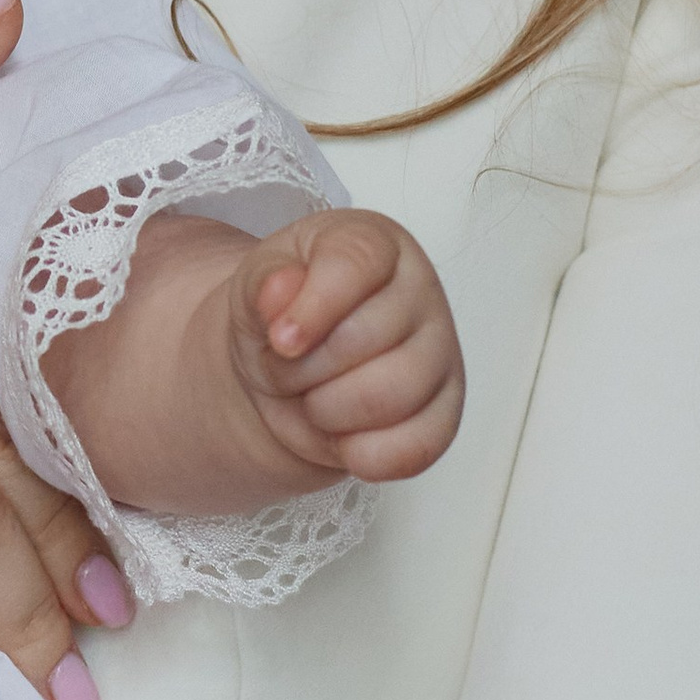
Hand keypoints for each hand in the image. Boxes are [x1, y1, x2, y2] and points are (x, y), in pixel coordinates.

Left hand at [230, 212, 463, 484]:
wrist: (283, 371)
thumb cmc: (279, 315)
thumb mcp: (254, 286)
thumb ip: (265, 282)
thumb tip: (281, 290)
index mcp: (376, 245)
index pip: (356, 264)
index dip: (312, 308)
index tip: (279, 338)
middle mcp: (419, 293)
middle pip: (365, 339)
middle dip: (303, 367)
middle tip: (287, 364)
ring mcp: (440, 355)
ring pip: (389, 397)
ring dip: (327, 410)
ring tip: (312, 396)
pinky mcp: (444, 416)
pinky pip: (413, 449)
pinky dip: (360, 454)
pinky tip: (341, 434)